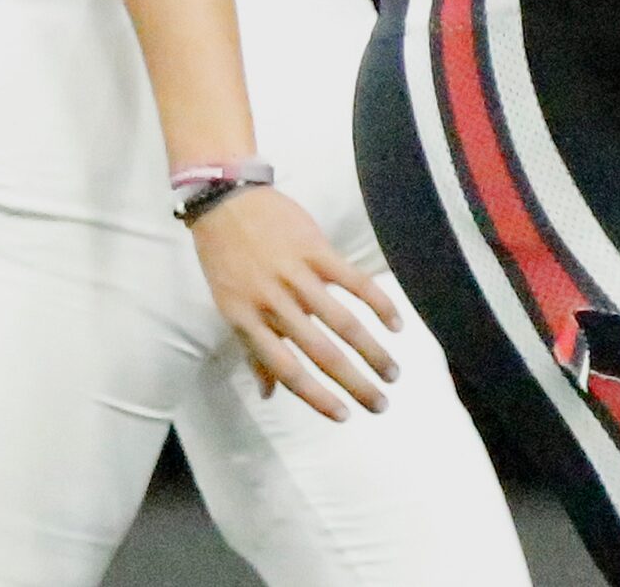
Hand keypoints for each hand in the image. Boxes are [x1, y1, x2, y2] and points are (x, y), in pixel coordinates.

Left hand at [188, 186, 404, 418]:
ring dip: (372, 350)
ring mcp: (296, 275)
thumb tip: (269, 394)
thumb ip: (252, 352)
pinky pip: (353, 280)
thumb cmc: (225, 259)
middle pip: (322, 352)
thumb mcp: (229, 309)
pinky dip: (377, 302)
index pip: (288, 370)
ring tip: (393, 371)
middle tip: (381, 404)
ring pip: (342, 321)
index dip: (317, 397)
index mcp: (249, 323)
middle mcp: (274, 303)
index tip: (344, 416)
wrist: (225, 202)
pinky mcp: (316, 248)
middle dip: (355, 382)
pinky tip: (395, 323)